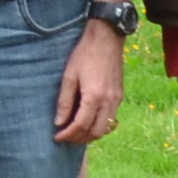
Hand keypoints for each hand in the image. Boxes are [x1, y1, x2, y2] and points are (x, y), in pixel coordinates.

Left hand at [53, 18, 126, 144]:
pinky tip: (90, 122)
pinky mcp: (120, 96)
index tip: (57, 137)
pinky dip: (100, 125)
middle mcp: (108, 101)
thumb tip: (59, 122)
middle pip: (95, 132)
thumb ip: (64, 101)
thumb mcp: (69, 76)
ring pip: (106, 128)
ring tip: (76, 133)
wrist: (106, 38)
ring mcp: (117, 99)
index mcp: (94, 96)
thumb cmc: (84, 54)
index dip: (68, 134)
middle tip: (66, 138)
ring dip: (90, 135)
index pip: (81, 125)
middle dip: (79, 139)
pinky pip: (111, 119)